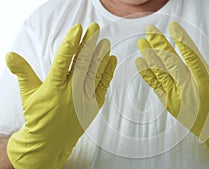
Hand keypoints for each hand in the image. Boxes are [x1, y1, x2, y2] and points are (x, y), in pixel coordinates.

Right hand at [6, 23, 116, 168]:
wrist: (51, 141)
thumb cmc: (38, 115)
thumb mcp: (29, 94)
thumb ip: (23, 73)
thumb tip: (10, 55)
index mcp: (52, 88)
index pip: (63, 61)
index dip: (71, 44)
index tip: (78, 29)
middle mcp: (71, 94)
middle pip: (82, 64)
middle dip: (89, 44)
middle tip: (95, 28)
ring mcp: (85, 100)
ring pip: (95, 74)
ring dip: (101, 56)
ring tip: (105, 41)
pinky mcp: (94, 105)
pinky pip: (103, 86)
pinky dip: (108, 72)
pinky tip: (112, 59)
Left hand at [136, 22, 208, 168]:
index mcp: (207, 82)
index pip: (192, 56)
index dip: (181, 40)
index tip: (173, 27)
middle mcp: (191, 90)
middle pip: (172, 62)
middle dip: (159, 44)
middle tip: (150, 29)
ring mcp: (178, 98)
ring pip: (161, 73)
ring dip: (150, 56)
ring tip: (142, 42)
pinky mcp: (171, 106)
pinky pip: (156, 87)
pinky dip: (148, 74)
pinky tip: (140, 63)